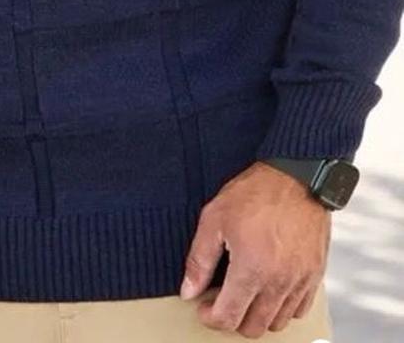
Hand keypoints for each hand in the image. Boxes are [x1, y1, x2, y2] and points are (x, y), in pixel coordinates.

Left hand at [180, 160, 331, 338]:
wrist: (297, 176)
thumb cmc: (256, 193)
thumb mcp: (215, 218)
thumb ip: (199, 259)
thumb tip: (189, 291)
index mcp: (251, 271)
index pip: (228, 318)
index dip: (210, 317)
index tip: (203, 306)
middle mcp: (279, 283)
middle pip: (253, 328)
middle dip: (232, 318)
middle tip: (222, 298)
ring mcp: (300, 281)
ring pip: (277, 323)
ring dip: (258, 316)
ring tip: (245, 293)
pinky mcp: (315, 275)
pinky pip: (300, 309)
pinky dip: (283, 307)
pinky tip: (270, 288)